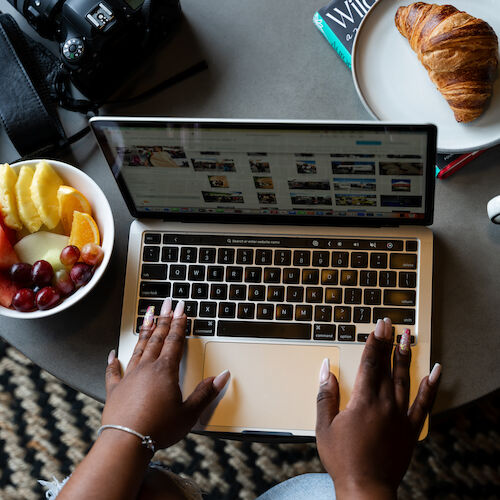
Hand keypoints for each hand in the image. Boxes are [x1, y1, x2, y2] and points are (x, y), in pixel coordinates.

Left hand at [103, 299, 229, 448]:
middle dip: (163, 319)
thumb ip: (206, 393)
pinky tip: (112, 354)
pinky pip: (114, 372)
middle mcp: (146, 369)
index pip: (174, 341)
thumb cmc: (159, 429)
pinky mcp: (115, 390)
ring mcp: (129, 378)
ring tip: (146, 315)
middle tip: (166, 303)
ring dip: (144, 332)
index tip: (181, 308)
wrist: (126, 443)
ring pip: (138, 348)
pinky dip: (113, 362)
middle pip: (156, 339)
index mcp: (165, 371)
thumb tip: (223, 376)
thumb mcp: (189, 413)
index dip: (179, 323)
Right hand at [315, 318, 440, 498]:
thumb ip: (325, 394)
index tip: (378, 326)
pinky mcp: (410, 429)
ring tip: (407, 338)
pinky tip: (435, 372)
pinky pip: (424, 404)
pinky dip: (431, 387)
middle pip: (387, 367)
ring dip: (405, 357)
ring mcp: (400, 416)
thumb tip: (326, 368)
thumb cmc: (342, 459)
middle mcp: (385, 405)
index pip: (370, 364)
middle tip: (390, 324)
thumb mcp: (324, 426)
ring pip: (405, 379)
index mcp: (363, 402)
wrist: (366, 488)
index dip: (374, 343)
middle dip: (388, 343)